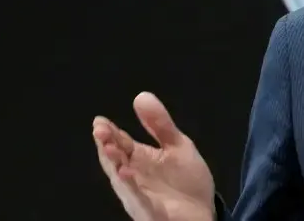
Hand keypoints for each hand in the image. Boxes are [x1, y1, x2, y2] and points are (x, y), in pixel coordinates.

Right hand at [93, 92, 215, 220]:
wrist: (203, 212)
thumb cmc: (187, 180)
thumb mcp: (177, 146)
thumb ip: (160, 124)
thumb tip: (141, 95)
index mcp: (139, 159)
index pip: (121, 143)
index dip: (110, 132)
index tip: (100, 120)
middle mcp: (133, 176)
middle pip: (116, 159)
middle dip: (107, 145)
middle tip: (100, 130)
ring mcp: (138, 195)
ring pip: (122, 179)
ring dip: (115, 164)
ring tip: (109, 148)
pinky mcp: (149, 210)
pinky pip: (138, 199)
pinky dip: (131, 187)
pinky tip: (127, 173)